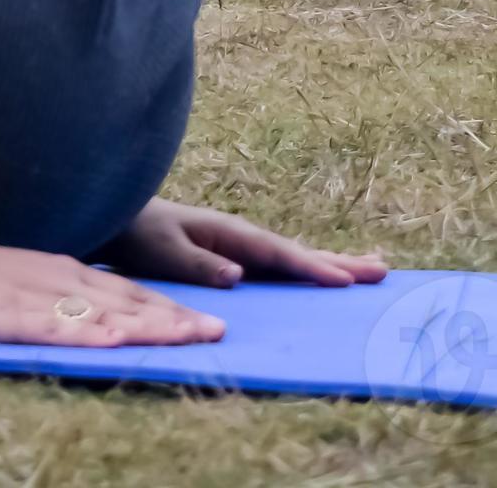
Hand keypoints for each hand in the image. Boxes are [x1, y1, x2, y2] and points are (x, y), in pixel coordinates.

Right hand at [0, 226, 226, 348]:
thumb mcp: (23, 281)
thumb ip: (60, 298)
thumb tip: (100, 319)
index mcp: (61, 271)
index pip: (127, 290)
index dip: (169, 306)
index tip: (208, 320)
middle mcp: (57, 279)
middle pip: (125, 300)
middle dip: (174, 316)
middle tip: (219, 330)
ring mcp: (34, 298)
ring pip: (101, 312)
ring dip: (146, 324)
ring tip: (187, 335)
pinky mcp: (8, 316)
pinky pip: (55, 328)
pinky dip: (88, 334)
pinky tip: (113, 340)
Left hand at [103, 199, 388, 289]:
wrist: (113, 216)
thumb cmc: (135, 234)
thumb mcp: (162, 251)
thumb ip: (198, 264)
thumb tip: (239, 274)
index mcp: (227, 233)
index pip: (277, 254)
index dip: (311, 268)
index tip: (347, 280)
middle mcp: (238, 236)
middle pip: (295, 251)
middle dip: (338, 261)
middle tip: (383, 270)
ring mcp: (236, 244)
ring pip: (291, 256)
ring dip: (328, 263)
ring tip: (369, 267)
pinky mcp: (230, 254)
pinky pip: (276, 264)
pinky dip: (303, 268)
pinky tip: (317, 276)